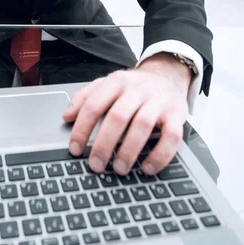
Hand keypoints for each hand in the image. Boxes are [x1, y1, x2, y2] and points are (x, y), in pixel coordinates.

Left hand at [62, 53, 190, 176]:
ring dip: (129, 150)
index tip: (75, 149)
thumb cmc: (133, 86)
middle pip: (117, 117)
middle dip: (104, 144)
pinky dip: (159, 155)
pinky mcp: (177, 114)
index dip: (82, 128)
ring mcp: (158, 101)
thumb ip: (85, 98)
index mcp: (116, 82)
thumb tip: (66, 117)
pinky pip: (171, 136)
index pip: (94, 104)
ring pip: (142, 125)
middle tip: (96, 165)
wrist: (167, 75)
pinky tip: (147, 167)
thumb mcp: (107, 84)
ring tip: (119, 168)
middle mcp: (137, 89)